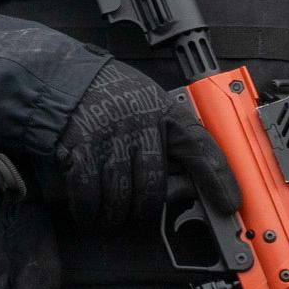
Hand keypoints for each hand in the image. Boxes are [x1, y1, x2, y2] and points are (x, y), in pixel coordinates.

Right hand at [47, 64, 236, 229]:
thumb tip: (188, 184)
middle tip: (138, 208)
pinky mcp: (81, 147)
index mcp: (163, 110)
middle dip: (146, 205)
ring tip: (110, 209)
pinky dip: (89, 208)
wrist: (58, 77)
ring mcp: (110, 135)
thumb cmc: (106, 96)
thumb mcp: (147, 106)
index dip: (218, 177)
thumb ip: (167, 141)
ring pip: (123, 195)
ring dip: (115, 211)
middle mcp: (140, 122)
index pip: (201, 146)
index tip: (230, 203)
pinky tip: (89, 208)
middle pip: (155, 184)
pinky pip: (90, 194)